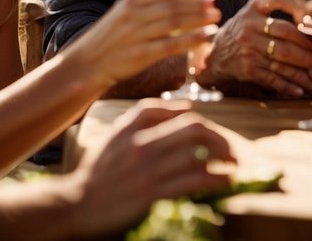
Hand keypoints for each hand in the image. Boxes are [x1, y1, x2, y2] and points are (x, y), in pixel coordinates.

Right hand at [66, 101, 235, 235]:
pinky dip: (215, 179)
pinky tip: (224, 181)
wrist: (76, 203)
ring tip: (234, 166)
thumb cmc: (100, 169)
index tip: (215, 134)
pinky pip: (193, 180)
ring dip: (223, 159)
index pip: (179, 112)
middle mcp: (141, 141)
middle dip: (220, 138)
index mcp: (133, 123)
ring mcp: (147, 167)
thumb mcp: (116, 135)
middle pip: (194, 128)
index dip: (203, 121)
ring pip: (198, 153)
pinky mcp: (152, 193)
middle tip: (233, 150)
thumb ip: (146, 118)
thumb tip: (186, 108)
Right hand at [69, 0, 220, 88]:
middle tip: (215, 6)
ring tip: (215, 18)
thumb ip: (147, 5)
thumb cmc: (110, 38)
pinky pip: (171, 45)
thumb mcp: (124, 14)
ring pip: (175, 22)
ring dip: (198, 19)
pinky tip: (205, 36)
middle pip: (173, 5)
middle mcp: (134, 14)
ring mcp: (137, 34)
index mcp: (131, 0)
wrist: (86, 63)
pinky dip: (191, 39)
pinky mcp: (140, 55)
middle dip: (198, 5)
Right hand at [200, 0, 311, 97]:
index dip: (296, 5)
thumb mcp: (253, 14)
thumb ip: (276, 12)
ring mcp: (248, 48)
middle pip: (286, 33)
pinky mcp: (247, 68)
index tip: (310, 16)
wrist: (214, 55)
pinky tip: (299, 90)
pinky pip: (272, 78)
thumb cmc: (242, 32)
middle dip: (308, 46)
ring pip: (282, 58)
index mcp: (254, 8)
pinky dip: (287, 86)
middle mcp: (250, 25)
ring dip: (303, 67)